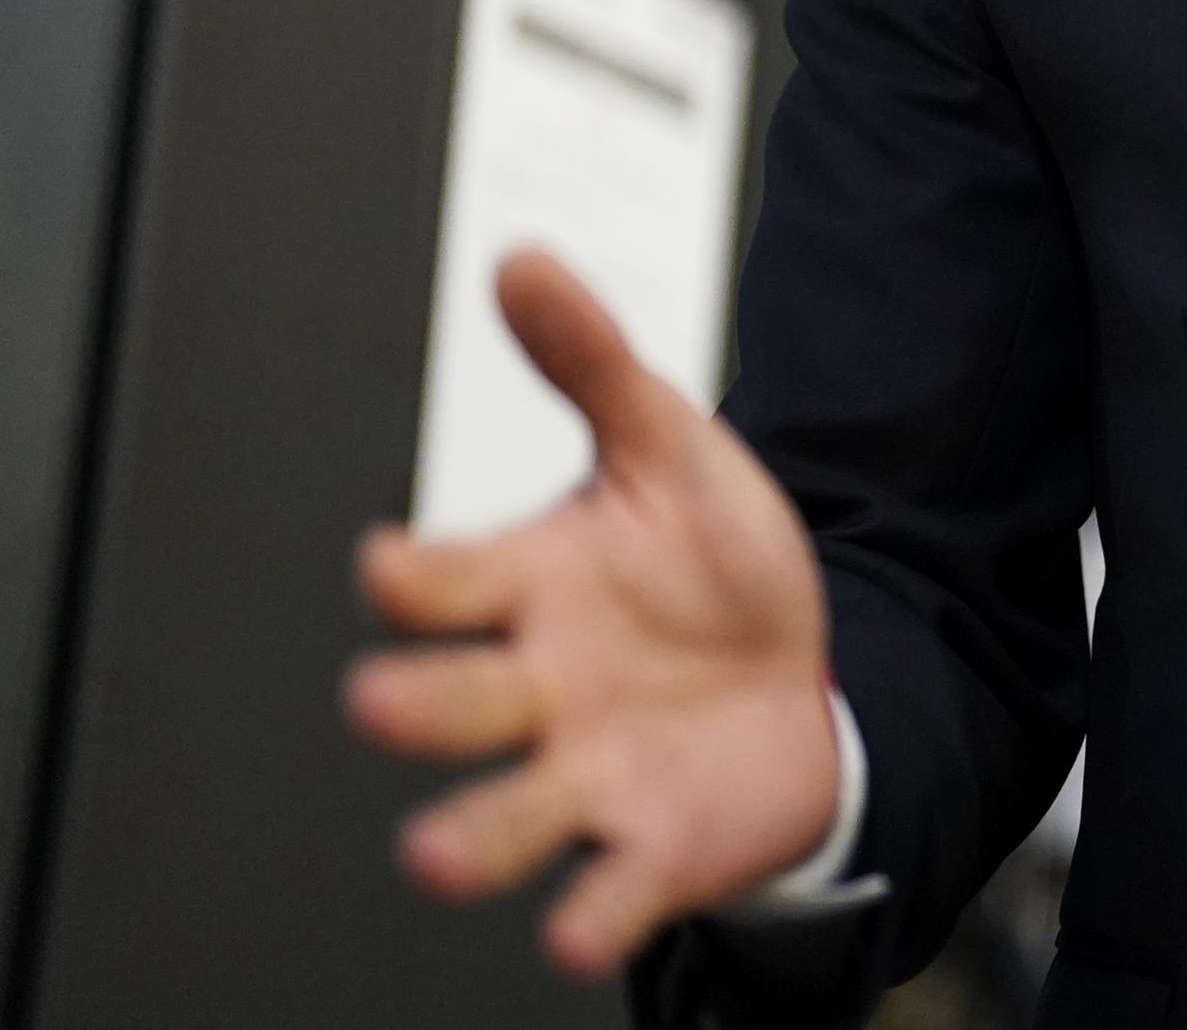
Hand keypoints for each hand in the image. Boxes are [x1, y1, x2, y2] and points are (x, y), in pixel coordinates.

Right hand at [344, 249, 839, 976]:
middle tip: (383, 698)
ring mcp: (583, 772)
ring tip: (436, 856)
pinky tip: (581, 927)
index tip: (389, 562)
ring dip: (468, 839)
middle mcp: (535, 689)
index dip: (415, 575)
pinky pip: (610, 887)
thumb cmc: (705, 561)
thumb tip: (521, 260)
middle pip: (455, 701)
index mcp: (527, 588)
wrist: (803, 668)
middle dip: (418, 703)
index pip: (445, 582)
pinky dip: (594, 910)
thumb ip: (590, 359)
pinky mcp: (647, 842)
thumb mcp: (665, 445)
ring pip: (503, 817)